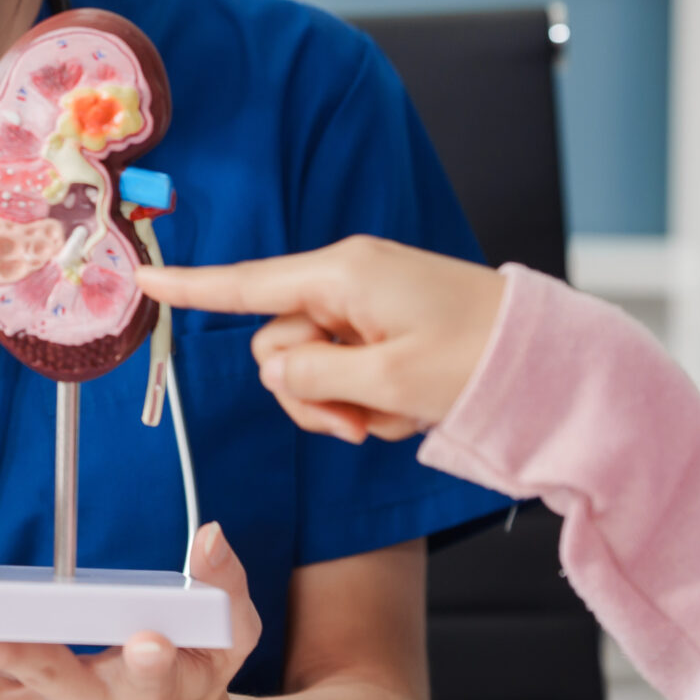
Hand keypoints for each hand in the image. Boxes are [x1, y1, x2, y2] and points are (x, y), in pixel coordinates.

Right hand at [136, 236, 506, 442]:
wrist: (553, 364)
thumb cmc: (480, 360)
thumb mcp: (389, 379)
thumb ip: (314, 376)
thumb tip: (276, 370)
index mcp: (342, 275)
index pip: (247, 284)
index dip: (192, 288)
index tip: (146, 280)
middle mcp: (348, 282)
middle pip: (279, 344)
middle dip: (307, 392)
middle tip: (358, 424)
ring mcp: (368, 305)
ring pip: (310, 365)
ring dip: (340, 403)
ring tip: (391, 418)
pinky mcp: (387, 327)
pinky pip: (347, 369)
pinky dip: (369, 398)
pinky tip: (409, 407)